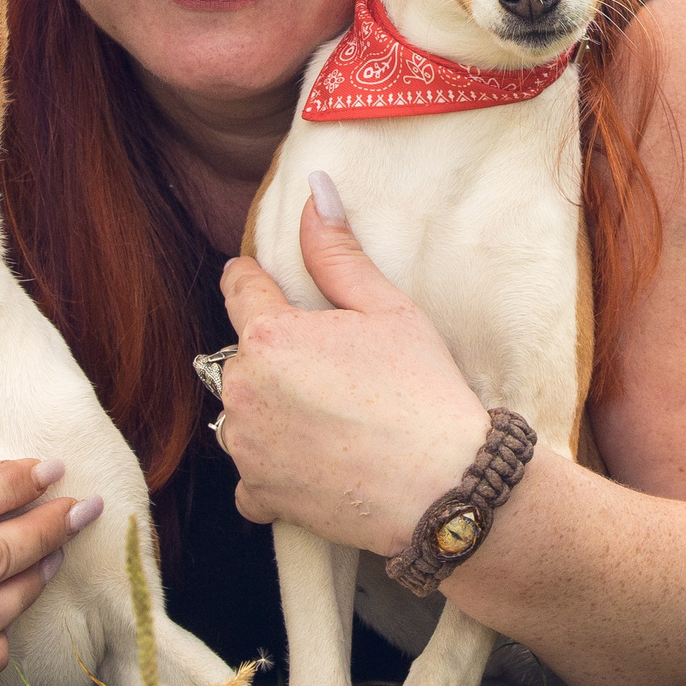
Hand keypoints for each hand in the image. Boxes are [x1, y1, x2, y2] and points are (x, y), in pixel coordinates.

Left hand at [216, 180, 490, 554]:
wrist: (447, 487)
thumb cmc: (423, 391)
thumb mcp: (388, 308)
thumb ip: (337, 251)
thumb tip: (314, 190)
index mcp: (269, 335)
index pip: (238, 287)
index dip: (255, 280)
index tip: (266, 284)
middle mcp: (243, 390)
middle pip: (240, 356)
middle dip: (273, 355)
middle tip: (332, 371)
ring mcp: (247, 448)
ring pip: (240, 414)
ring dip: (267, 412)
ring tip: (326, 419)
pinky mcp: (260, 495)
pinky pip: (251, 474)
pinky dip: (274, 469)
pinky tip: (319, 463)